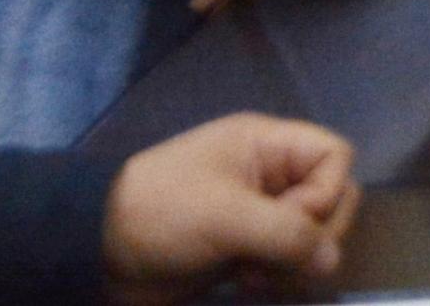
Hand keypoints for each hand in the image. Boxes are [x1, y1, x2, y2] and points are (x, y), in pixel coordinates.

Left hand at [102, 113, 356, 298]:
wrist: (95, 254)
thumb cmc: (161, 216)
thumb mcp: (225, 216)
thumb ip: (287, 234)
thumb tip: (332, 262)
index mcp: (266, 145)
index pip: (334, 156)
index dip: (325, 194)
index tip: (288, 221)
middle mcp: (268, 174)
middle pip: (331, 197)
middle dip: (310, 236)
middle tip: (271, 258)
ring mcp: (256, 212)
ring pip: (311, 234)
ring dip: (293, 262)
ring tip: (253, 277)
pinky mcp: (243, 247)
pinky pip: (285, 258)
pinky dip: (277, 275)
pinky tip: (246, 284)